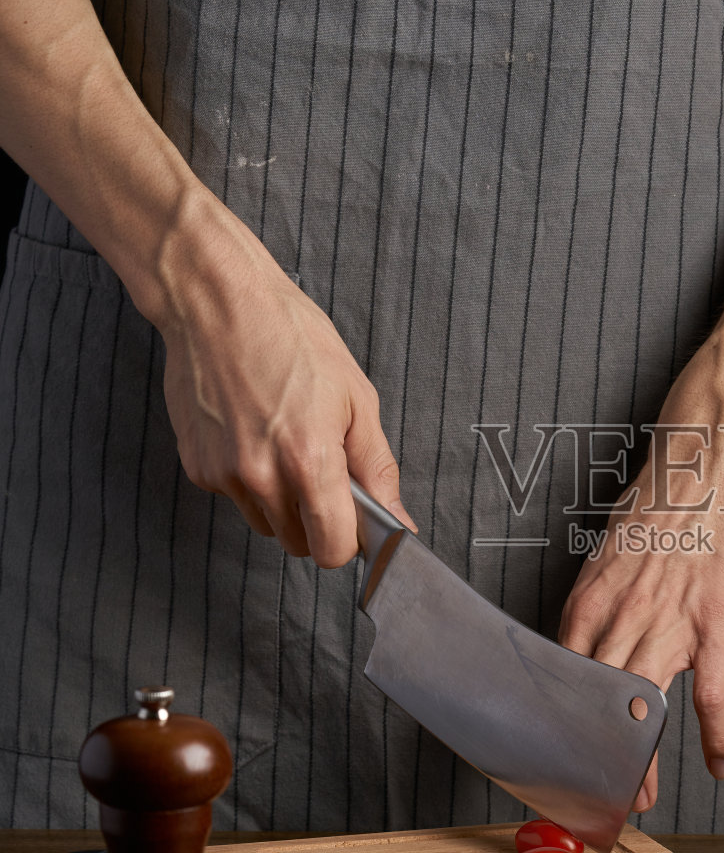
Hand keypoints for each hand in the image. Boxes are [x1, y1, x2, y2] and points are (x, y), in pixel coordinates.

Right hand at [157, 230, 414, 564]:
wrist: (217, 303)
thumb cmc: (290, 337)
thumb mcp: (356, 397)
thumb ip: (377, 468)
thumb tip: (397, 520)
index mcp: (309, 460)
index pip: (332, 550)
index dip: (348, 541)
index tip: (354, 521)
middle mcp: (261, 476)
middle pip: (298, 543)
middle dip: (317, 521)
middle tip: (322, 470)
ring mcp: (224, 474)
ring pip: (265, 523)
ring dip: (282, 502)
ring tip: (285, 443)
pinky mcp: (198, 467)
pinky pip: (235, 496)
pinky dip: (250, 479)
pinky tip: (254, 432)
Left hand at [557, 424, 723, 812]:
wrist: (708, 467)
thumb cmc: (660, 506)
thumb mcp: (609, 556)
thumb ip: (598, 604)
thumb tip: (585, 640)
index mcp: (589, 603)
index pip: (561, 681)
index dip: (556, 728)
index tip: (554, 759)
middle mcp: (620, 620)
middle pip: (595, 707)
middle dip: (592, 760)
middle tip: (593, 795)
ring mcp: (668, 626)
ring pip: (642, 712)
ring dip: (640, 761)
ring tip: (641, 795)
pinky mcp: (715, 627)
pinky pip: (711, 695)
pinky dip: (717, 736)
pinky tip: (719, 763)